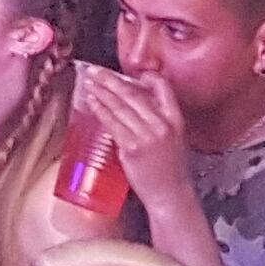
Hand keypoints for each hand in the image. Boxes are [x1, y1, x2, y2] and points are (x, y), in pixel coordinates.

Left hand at [67, 62, 193, 211]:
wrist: (170, 195)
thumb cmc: (170, 168)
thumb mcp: (174, 137)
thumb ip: (158, 117)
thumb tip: (134, 98)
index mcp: (176, 120)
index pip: (163, 87)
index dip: (146, 76)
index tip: (129, 72)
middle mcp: (162, 125)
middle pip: (132, 93)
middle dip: (109, 79)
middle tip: (94, 70)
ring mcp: (147, 136)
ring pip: (119, 106)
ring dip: (100, 91)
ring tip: (88, 82)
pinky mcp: (132, 147)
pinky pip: (111, 122)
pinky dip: (99, 109)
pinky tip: (91, 102)